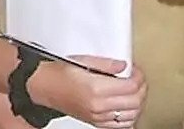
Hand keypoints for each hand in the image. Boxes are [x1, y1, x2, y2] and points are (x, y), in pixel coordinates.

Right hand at [30, 57, 146, 128]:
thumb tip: (123, 66)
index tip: (136, 71)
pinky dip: (130, 116)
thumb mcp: (81, 61)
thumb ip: (105, 64)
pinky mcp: (96, 122)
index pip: (131, 86)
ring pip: (132, 115)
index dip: (138, 76)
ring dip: (138, 102)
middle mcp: (99, 105)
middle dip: (141, 88)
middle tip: (137, 79)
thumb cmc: (57, 73)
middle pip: (135, 101)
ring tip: (133, 91)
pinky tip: (127, 106)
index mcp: (96, 88)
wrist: (42, 87)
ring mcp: (98, 116)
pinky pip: (122, 124)